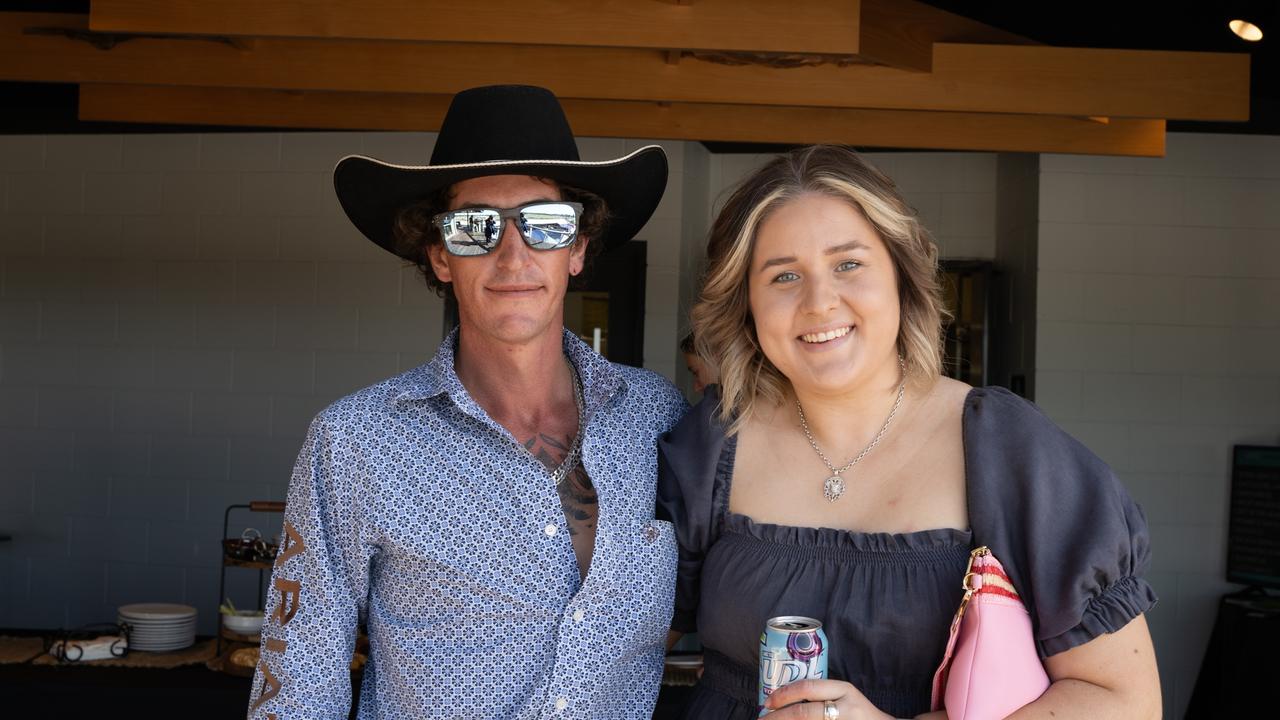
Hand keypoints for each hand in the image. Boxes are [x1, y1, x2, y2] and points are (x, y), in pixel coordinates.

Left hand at [761, 679, 893, 719]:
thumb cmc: (857, 713)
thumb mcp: (843, 696)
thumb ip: (820, 695)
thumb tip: (781, 698)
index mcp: (844, 690)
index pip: (808, 688)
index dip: (784, 695)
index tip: (767, 702)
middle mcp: (846, 708)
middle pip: (804, 713)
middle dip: (778, 717)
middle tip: (763, 719)